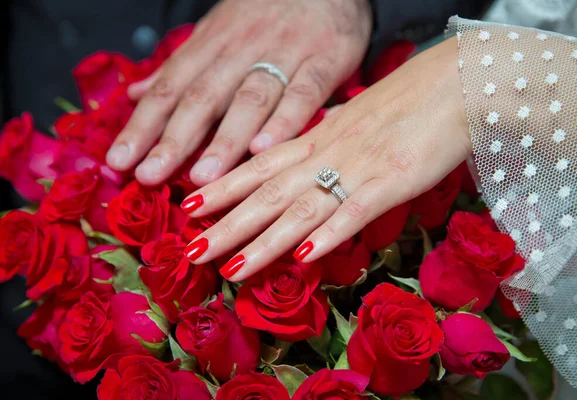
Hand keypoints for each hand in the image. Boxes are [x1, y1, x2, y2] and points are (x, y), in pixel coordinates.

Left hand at [105, 0, 371, 185]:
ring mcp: (284, 54)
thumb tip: (133, 94)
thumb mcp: (217, 30)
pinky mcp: (325, 59)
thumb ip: (179, 67)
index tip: (120, 162)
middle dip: (174, 139)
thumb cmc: (266, 12)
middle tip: (150, 176)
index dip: (142, 126)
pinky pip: (303, 92)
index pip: (169, 88)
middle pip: (202, 97)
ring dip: (224, 139)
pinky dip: (285, 121)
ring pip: (249, 99)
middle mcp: (241, 50)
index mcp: (211, 44)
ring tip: (203, 176)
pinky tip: (264, 149)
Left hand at [181, 38, 471, 280]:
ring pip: (301, 206)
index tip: (188, 209)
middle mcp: (328, 152)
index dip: (222, 189)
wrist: (457, 79)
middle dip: (226, 224)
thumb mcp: (358, 121)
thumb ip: (329, 144)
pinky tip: (303, 258)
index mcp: (319, 138)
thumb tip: (306, 164)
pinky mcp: (394, 179)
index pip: (260, 166)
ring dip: (264, 241)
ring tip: (229, 268)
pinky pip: (355, 210)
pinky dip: (327, 234)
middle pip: (267, 191)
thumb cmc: (411, 101)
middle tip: (190, 252)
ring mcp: (359, 166)